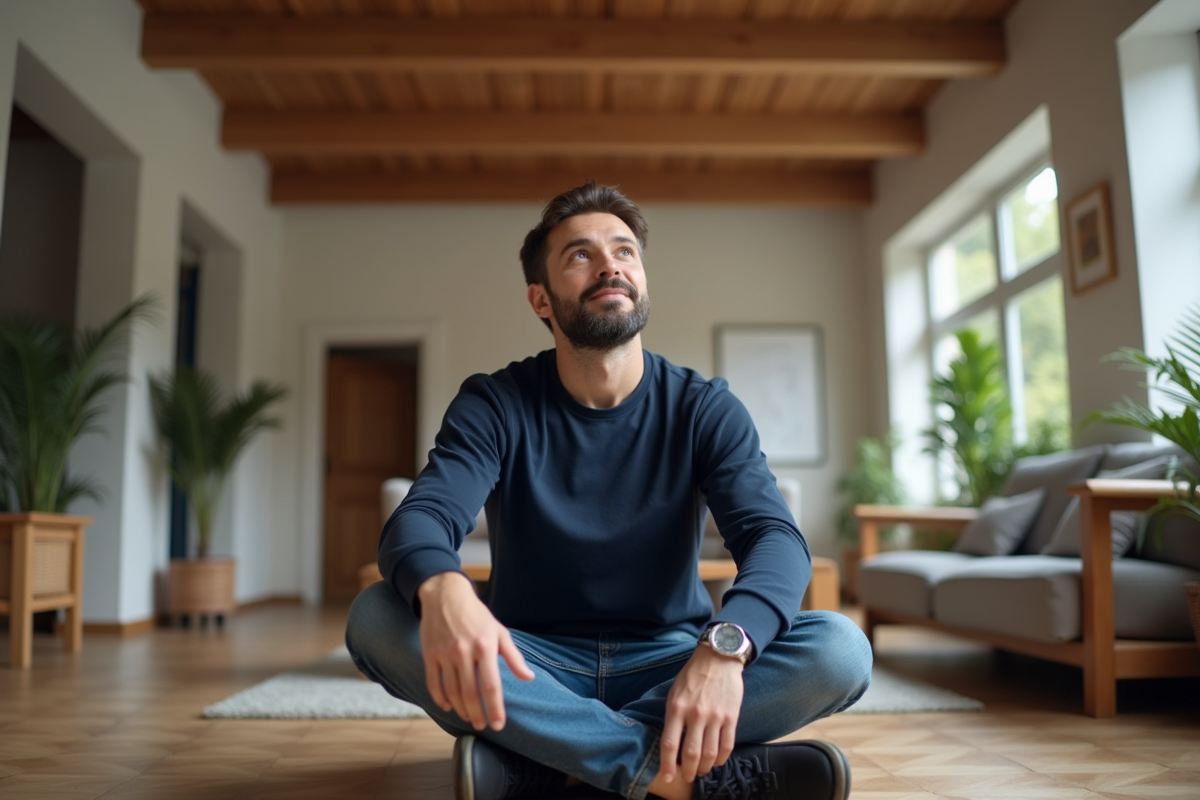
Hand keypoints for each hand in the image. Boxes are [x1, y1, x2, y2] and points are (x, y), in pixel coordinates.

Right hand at [417, 571, 534, 730]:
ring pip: (452, 692)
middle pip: (471, 693)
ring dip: (461, 709)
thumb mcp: (499, 631)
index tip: (498, 724)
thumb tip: (529, 678)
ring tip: (468, 718)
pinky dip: (440, 699)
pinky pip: (433, 683)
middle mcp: (465, 652)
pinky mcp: (429, 654)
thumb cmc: (476, 614)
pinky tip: (448, 707)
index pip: (492, 686)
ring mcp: (445, 654)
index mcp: (486, 646)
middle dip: (477, 715)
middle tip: (483, 726)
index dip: (495, 709)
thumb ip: (513, 656)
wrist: (445, 594)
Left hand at [659, 645, 744, 784]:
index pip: (670, 744)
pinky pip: (727, 745)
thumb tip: (672, 744)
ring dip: (704, 768)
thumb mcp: (674, 693)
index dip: (668, 765)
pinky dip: (721, 758)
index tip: (668, 778)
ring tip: (701, 770)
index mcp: (676, 708)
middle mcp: (695, 714)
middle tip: (687, 777)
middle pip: (691, 754)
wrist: (718, 658)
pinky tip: (716, 760)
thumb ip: (673, 717)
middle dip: (689, 772)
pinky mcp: (731, 716)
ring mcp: (715, 716)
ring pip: (710, 753)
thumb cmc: (692, 676)